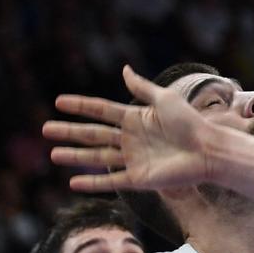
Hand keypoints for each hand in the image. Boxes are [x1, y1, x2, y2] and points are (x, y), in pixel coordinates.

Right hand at [44, 64, 220, 193]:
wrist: (209, 150)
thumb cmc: (191, 123)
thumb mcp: (165, 100)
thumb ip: (143, 88)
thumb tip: (124, 69)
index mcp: (137, 118)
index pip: (101, 110)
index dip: (80, 105)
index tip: (58, 101)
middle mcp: (132, 138)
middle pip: (93, 134)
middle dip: (69, 131)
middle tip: (44, 129)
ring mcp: (133, 159)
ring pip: (97, 157)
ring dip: (75, 156)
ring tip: (53, 154)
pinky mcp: (139, 179)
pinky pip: (111, 182)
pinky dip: (92, 183)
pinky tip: (72, 183)